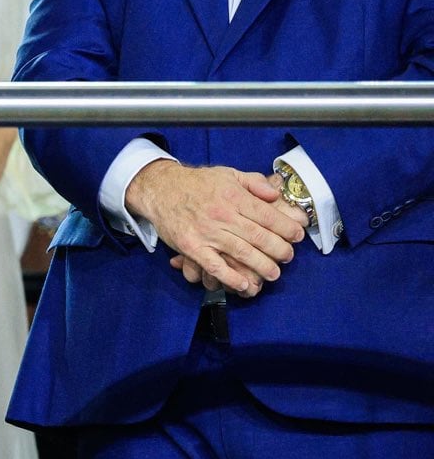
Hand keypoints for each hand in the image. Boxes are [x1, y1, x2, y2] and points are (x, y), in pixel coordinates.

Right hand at [125, 160, 303, 297]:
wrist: (160, 189)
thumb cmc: (197, 183)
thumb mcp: (227, 174)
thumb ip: (254, 182)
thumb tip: (276, 195)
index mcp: (233, 196)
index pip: (268, 216)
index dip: (287, 228)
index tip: (298, 236)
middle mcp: (222, 215)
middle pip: (259, 237)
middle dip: (280, 250)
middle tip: (287, 256)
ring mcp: (207, 233)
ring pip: (243, 254)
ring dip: (262, 267)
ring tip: (273, 274)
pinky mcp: (192, 247)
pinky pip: (215, 266)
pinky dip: (231, 278)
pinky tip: (244, 284)